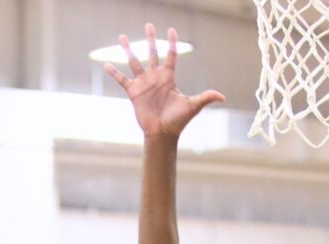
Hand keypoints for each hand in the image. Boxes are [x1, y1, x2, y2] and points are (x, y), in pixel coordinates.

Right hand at [105, 24, 224, 138]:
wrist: (162, 134)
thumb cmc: (178, 121)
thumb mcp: (193, 106)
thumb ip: (206, 97)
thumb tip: (222, 97)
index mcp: (169, 77)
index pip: (170, 55)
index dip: (171, 43)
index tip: (171, 30)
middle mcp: (155, 77)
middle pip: (152, 53)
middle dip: (150, 39)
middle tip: (148, 25)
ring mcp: (143, 84)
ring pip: (134, 62)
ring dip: (128, 49)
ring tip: (122, 36)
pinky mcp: (134, 93)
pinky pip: (122, 80)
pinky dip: (114, 73)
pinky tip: (106, 64)